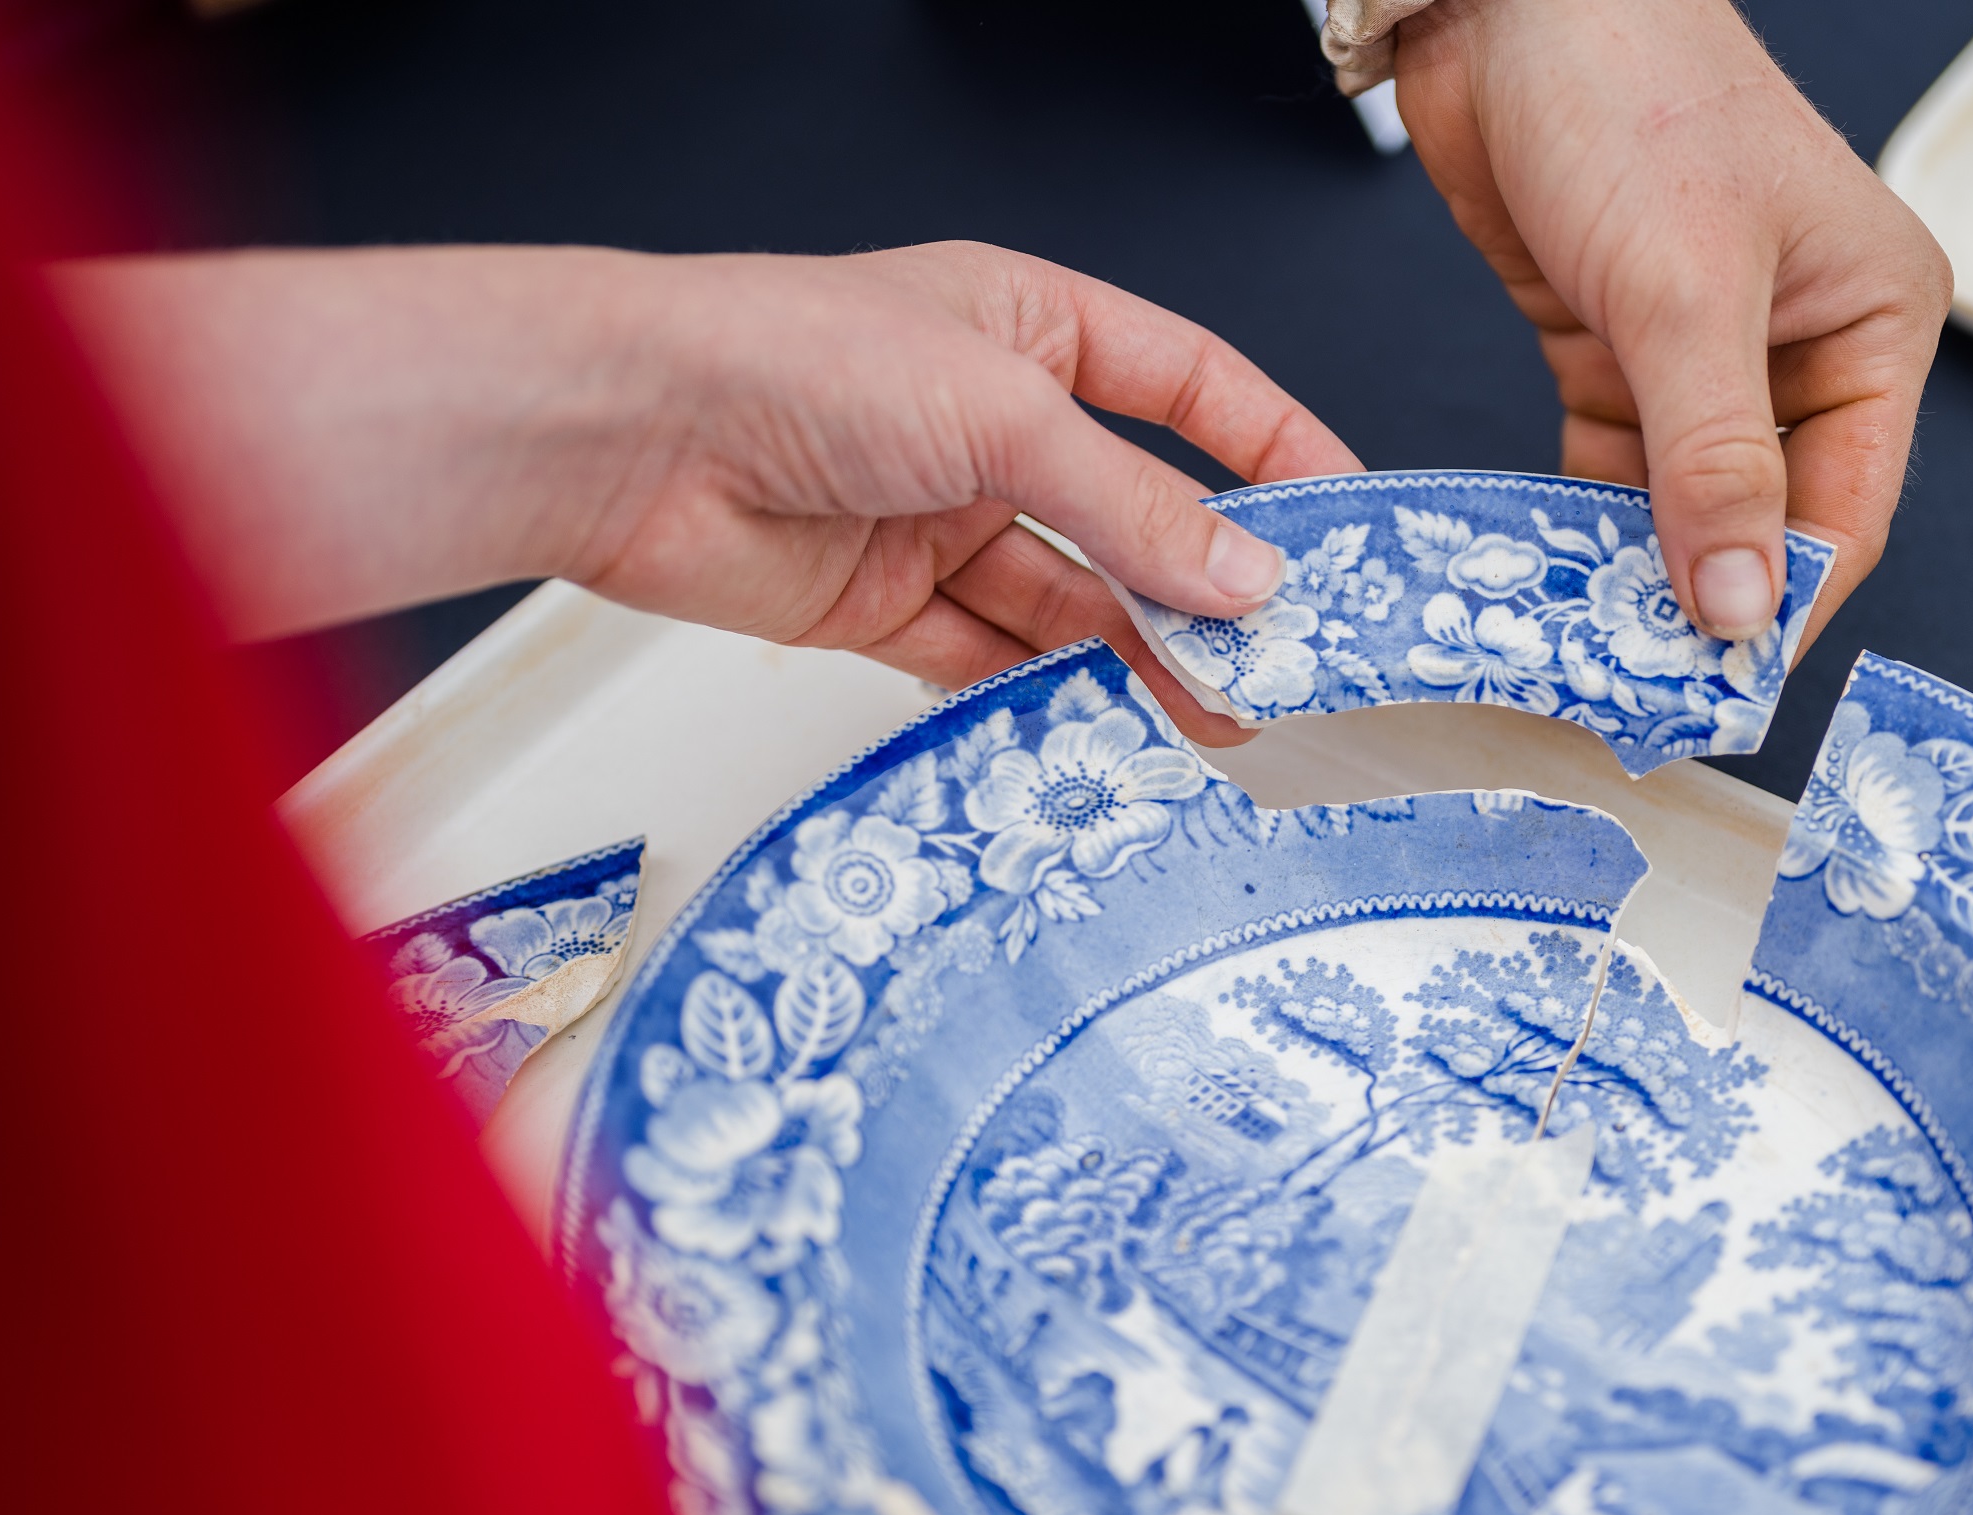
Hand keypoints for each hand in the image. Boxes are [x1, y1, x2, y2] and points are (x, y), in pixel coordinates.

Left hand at [52, 243, 1364, 741]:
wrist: (625, 439)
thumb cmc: (786, 358)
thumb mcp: (1001, 414)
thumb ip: (1132, 505)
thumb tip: (1246, 576)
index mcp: (1031, 327)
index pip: (1190, 385)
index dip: (1273, 447)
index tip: (1347, 519)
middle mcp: (991, 423)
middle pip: (1136, 511)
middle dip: (1210, 584)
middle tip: (1286, 657)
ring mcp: (941, 516)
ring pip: (1075, 599)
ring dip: (1142, 657)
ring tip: (1220, 718)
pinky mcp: (887, 605)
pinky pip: (997, 659)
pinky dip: (1051, 695)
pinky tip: (1111, 730)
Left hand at [1391, 0, 1950, 648]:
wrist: (1505, 5)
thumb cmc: (1630, 93)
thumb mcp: (1683, 292)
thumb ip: (1713, 460)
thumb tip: (1741, 606)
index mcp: (1874, 319)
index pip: (1847, 510)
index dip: (1783, 608)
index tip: (1717, 693)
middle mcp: (1802, 347)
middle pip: (1768, 524)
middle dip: (1707, 606)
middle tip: (1639, 693)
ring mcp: (1706, 358)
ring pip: (1685, 511)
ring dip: (1637, 579)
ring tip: (1586, 660)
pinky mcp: (1618, 353)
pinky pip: (1612, 476)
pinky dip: (1581, 529)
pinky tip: (1548, 586)